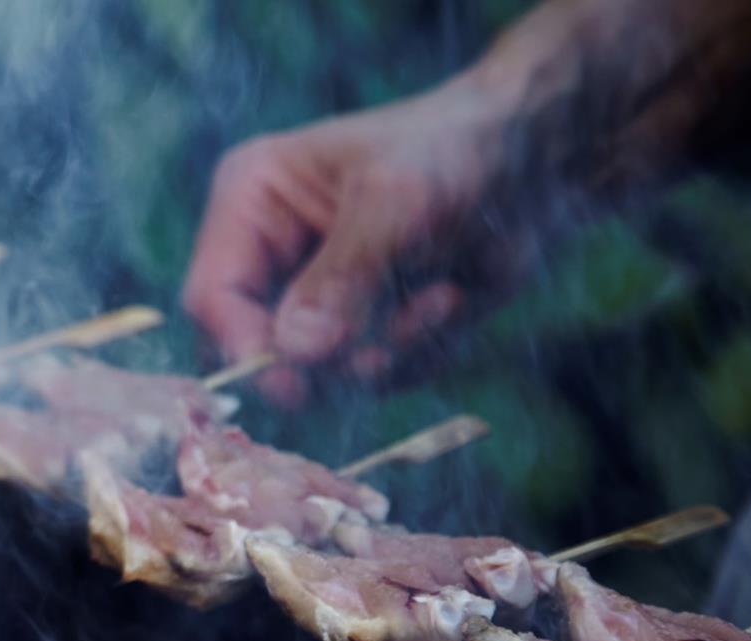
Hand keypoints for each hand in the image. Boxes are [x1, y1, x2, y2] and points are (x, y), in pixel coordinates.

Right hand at [182, 81, 527, 407]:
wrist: (537, 160)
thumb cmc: (456, 150)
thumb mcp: (396, 203)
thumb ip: (342, 277)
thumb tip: (296, 351)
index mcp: (250, 203)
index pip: (213, 295)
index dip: (245, 344)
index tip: (295, 379)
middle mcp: (270, 257)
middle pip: (254, 348)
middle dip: (325, 358)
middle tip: (379, 355)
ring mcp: (315, 299)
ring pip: (316, 376)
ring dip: (386, 351)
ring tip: (441, 299)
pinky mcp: (362, 330)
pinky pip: (368, 380)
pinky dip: (416, 354)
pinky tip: (450, 301)